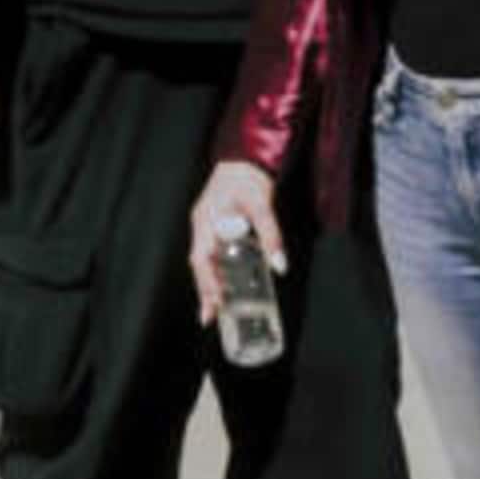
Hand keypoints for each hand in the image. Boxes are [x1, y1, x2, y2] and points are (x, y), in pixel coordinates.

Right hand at [187, 160, 286, 323]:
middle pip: (199, 265)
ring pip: (204, 262)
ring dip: (210, 285)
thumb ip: (270, 236)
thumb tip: (280, 267)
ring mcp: (206, 226)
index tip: (212, 306)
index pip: (201, 259)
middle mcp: (202, 226)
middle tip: (210, 318)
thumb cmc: (249, 179)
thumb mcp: (262, 206)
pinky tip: (224, 285)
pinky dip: (216, 272)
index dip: (206, 284)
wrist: (245, 159)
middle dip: (204, 292)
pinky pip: (211, 254)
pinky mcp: (214, 226)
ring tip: (216, 310)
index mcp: (206, 221)